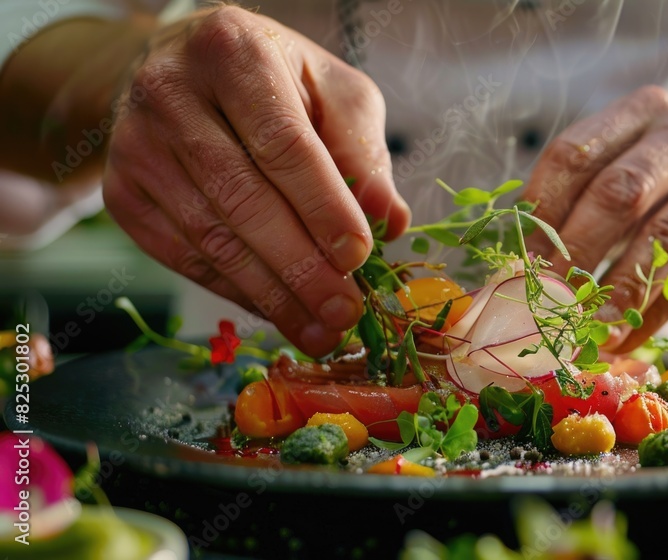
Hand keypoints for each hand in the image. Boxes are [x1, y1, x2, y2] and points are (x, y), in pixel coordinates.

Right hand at [103, 6, 409, 356]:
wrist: (185, 69)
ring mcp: (137, 147)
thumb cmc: (276, 80)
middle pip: (241, 198)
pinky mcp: (124, 193)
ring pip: (210, 237)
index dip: (322, 206)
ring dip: (271, 294)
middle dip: (300, 266)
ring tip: (321, 329)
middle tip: (344, 311)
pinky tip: (279, 311)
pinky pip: (185, 256)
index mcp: (232, 53)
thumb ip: (363, 150)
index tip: (358, 256)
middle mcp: (171, 95)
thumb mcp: (334, 91)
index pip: (282, 144)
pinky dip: (237, 291)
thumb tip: (389, 219)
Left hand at [523, 86, 667, 350]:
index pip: (575, 155)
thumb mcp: (628, 167)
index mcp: (639, 111)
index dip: (541, 212)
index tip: (519, 261)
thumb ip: (578, 202)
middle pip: (619, 192)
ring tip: (585, 328)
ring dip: (617, 289)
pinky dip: (654, 313)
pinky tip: (626, 336)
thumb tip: (518, 268)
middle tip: (546, 299)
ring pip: (663, 237)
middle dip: (576, 252)